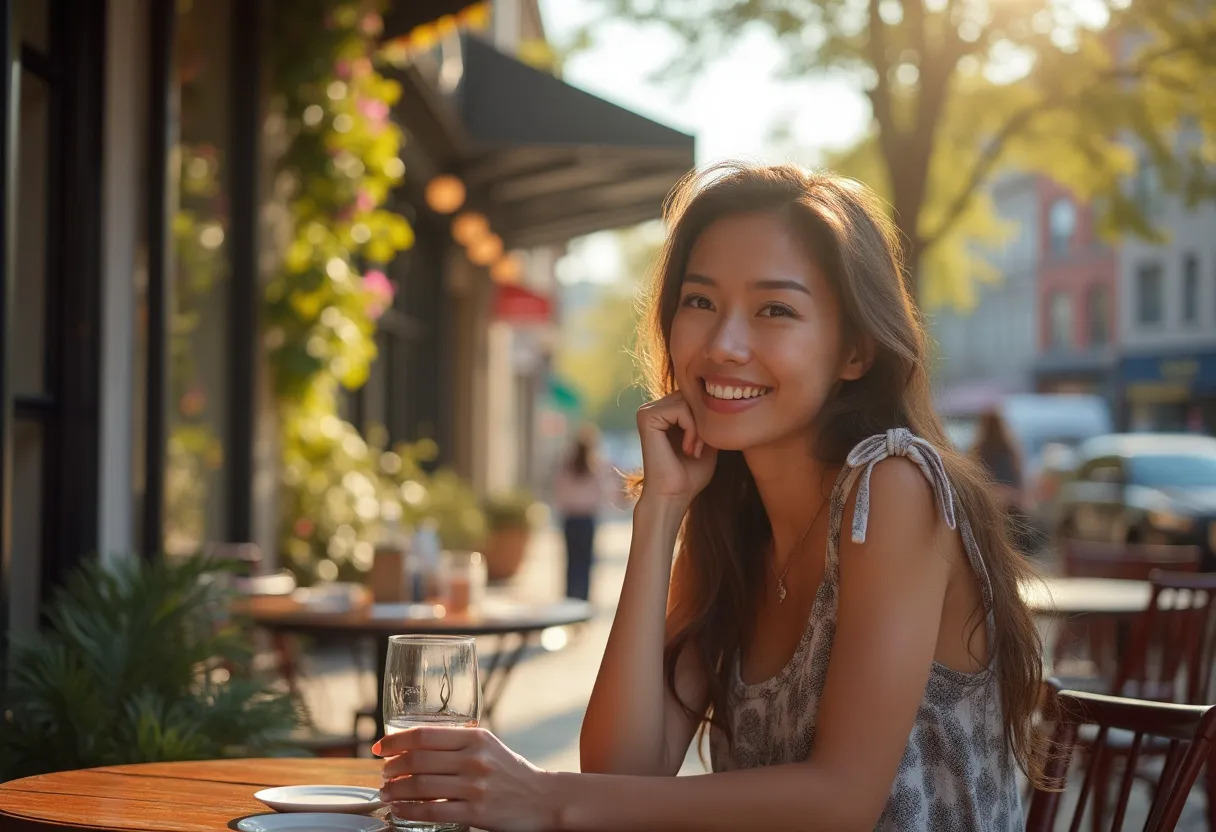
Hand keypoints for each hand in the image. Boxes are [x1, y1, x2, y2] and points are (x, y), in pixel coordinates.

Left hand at [374, 726, 559, 831]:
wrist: (543, 798)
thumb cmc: (510, 771)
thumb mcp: (488, 746)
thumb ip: (458, 742)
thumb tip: (414, 744)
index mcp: (475, 737)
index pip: (424, 735)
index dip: (395, 741)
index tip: (380, 748)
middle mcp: (474, 759)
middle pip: (418, 760)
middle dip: (391, 767)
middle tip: (383, 773)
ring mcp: (475, 787)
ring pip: (421, 786)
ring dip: (395, 790)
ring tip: (386, 792)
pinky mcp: (476, 813)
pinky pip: (433, 811)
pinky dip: (409, 811)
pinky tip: (399, 810)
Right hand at [636, 391, 717, 506]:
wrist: (673, 496)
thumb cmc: (690, 476)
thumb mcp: (707, 442)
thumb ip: (711, 420)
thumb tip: (725, 399)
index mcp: (664, 413)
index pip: (695, 396)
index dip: (707, 417)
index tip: (706, 445)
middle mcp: (653, 409)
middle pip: (692, 395)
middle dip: (704, 420)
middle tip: (701, 448)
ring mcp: (647, 411)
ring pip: (688, 400)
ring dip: (699, 427)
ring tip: (695, 450)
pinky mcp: (646, 417)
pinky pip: (681, 409)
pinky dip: (691, 429)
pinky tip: (688, 448)